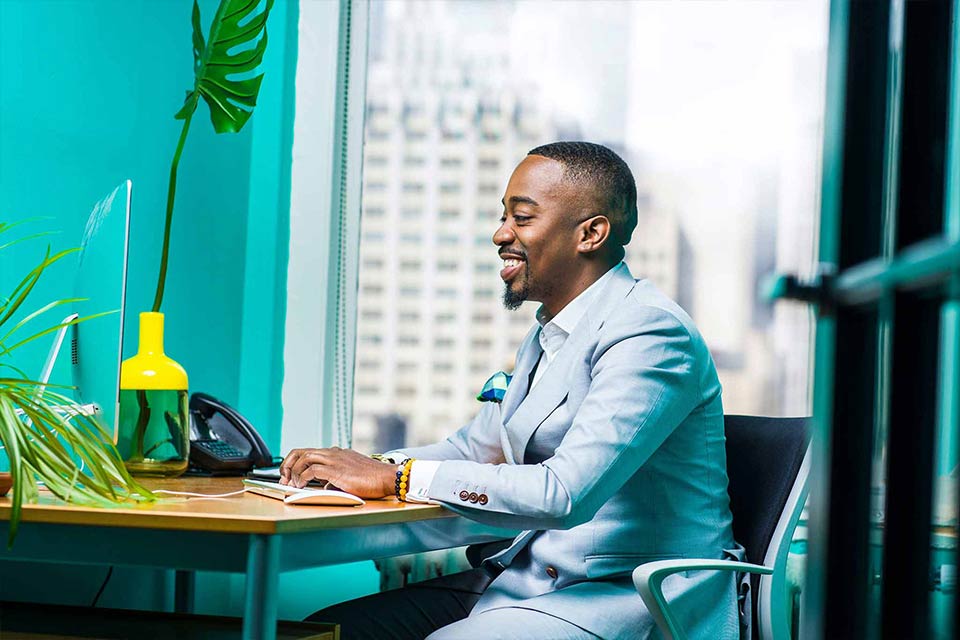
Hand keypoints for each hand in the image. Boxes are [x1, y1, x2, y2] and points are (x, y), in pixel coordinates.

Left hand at [278, 447, 396, 497]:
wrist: (386, 477)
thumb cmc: (372, 479)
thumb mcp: (350, 475)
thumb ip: (336, 476)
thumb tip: (325, 485)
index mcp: (336, 453)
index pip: (309, 452)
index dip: (295, 462)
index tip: (290, 474)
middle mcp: (333, 453)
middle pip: (301, 451)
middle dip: (288, 465)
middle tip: (284, 478)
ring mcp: (334, 459)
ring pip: (304, 458)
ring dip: (293, 471)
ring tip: (290, 484)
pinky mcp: (336, 470)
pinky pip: (311, 471)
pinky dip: (302, 478)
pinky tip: (301, 486)